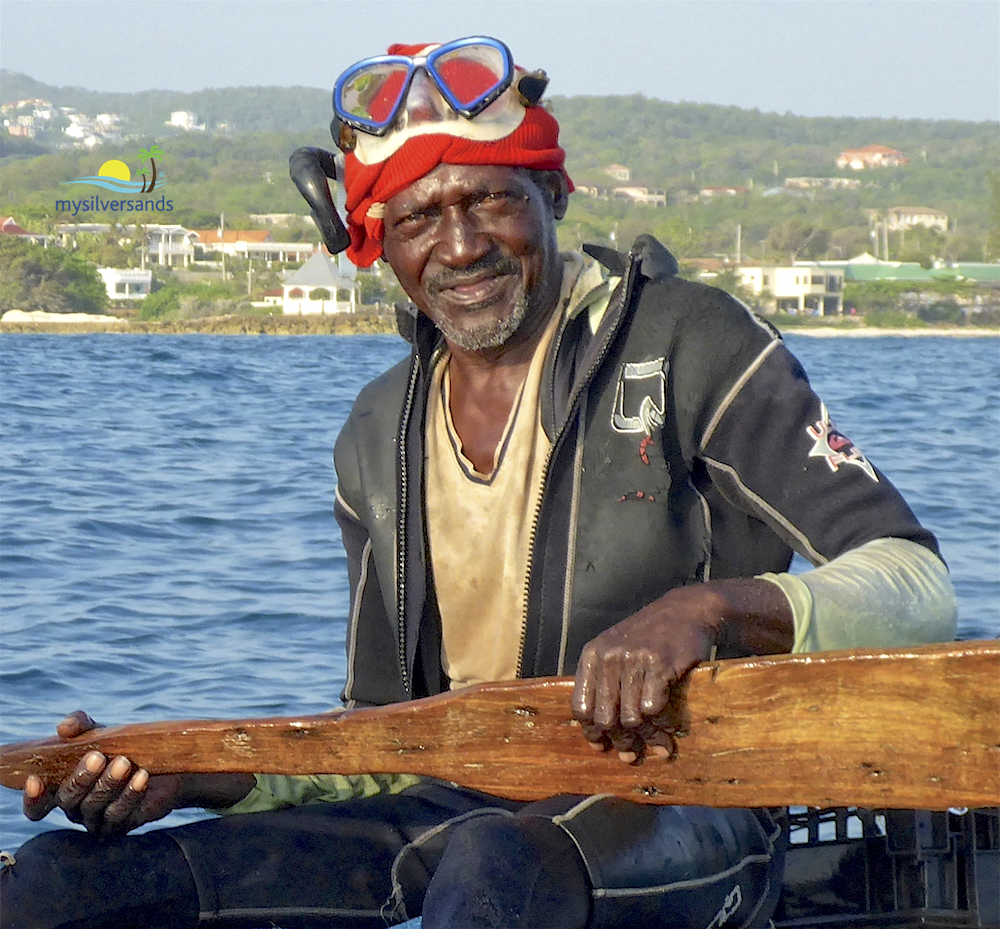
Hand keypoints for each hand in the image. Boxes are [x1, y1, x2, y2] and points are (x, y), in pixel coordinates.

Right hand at [22, 711, 253, 837]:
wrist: (163, 760)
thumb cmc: (120, 745)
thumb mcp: (100, 731)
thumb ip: (80, 725)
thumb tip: (64, 728)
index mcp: (62, 789)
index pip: (37, 806)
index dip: (33, 797)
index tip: (35, 779)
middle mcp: (76, 808)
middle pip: (69, 800)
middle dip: (82, 778)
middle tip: (97, 757)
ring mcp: (99, 819)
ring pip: (96, 807)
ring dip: (109, 784)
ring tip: (124, 763)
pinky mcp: (124, 824)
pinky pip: (123, 814)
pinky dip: (131, 794)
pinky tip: (141, 777)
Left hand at [571, 580, 793, 763]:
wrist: (686, 611)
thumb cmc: (649, 637)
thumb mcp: (616, 649)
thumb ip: (604, 683)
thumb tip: (598, 734)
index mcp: (592, 655)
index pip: (581, 706)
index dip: (590, 732)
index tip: (601, 747)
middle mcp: (609, 657)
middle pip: (605, 717)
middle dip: (620, 741)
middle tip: (631, 755)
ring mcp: (634, 660)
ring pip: (631, 717)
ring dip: (647, 737)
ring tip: (658, 747)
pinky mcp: (660, 664)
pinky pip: (654, 709)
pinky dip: (662, 723)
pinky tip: (670, 727)